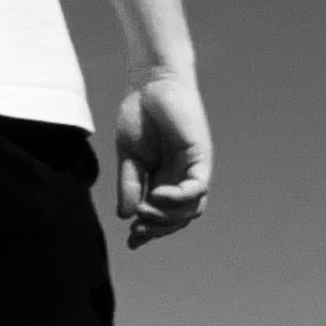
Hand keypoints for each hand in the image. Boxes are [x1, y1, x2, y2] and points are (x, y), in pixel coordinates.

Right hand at [115, 71, 211, 248]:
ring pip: (191, 209)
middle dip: (158, 229)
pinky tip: (158, 197)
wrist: (148, 82)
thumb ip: (130, 184)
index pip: (162, 215)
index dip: (149, 231)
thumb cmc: (138, 114)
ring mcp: (193, 170)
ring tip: (144, 214)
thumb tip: (125, 215)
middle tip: (137, 231)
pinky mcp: (201, 158)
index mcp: (164, 179)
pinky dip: (179, 198)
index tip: (131, 242)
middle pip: (178, 218)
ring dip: (168, 218)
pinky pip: (197, 188)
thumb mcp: (128, 155)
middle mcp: (182, 179)